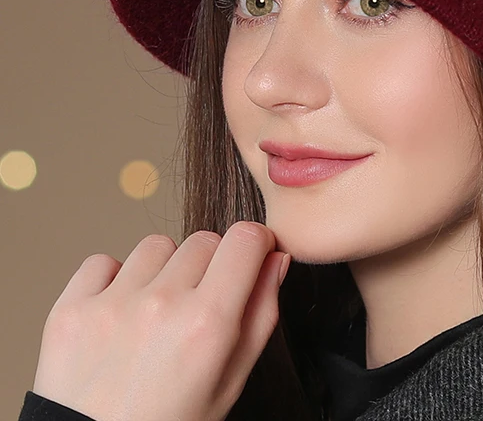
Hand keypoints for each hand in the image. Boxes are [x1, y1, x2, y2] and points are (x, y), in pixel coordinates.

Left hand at [31, 221, 289, 420]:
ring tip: (154, 314)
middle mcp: (162, 305)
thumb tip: (274, 258)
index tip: (250, 257)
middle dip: (209, 265)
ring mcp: (112, 305)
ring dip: (162, 270)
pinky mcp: (71, 309)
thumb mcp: (230, 382)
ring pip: (156, 246)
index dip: (254, 244)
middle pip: (204, 240)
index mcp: (208, 324)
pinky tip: (118, 314)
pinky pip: (102, 261)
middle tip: (197, 307)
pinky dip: (112, 281)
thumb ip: (261, 314)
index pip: (246, 238)